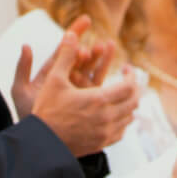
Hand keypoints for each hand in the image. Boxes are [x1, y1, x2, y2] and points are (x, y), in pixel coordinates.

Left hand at [10, 14, 113, 115]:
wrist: (41, 138)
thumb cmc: (29, 115)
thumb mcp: (20, 90)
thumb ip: (22, 68)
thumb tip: (26, 46)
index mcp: (52, 73)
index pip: (65, 50)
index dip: (75, 33)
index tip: (86, 19)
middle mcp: (68, 80)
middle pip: (84, 59)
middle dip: (94, 49)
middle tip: (102, 43)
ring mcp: (81, 91)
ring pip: (95, 71)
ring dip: (103, 60)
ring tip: (109, 49)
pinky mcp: (91, 103)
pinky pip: (102, 88)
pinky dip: (110, 79)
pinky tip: (117, 73)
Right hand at [25, 18, 138, 155]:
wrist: (42, 141)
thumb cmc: (46, 109)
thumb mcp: (53, 80)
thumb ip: (66, 56)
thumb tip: (71, 34)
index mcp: (99, 99)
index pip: (129, 86)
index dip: (132, 76)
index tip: (128, 69)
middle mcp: (108, 116)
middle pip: (134, 101)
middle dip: (134, 89)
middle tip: (128, 81)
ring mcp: (107, 131)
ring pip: (130, 116)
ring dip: (129, 104)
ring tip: (122, 96)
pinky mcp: (104, 143)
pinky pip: (122, 131)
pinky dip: (122, 120)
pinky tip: (116, 115)